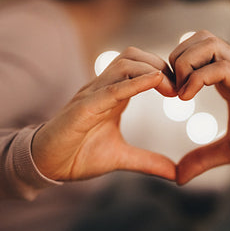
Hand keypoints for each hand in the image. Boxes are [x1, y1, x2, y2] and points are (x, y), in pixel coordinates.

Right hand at [32, 47, 176, 181]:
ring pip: (123, 65)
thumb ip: (148, 161)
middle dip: (160, 65)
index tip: (182, 91)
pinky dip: (134, 83)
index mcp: (112, 95)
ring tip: (170, 88)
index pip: (139, 67)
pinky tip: (155, 82)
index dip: (163, 72)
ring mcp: (91, 95)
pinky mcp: (82, 108)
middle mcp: (102, 89)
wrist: (47, 166)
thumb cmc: (79, 155)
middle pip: (133, 56)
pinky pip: (111, 89)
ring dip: (151, 70)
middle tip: (179, 88)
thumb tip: (176, 174)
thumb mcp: (121, 158)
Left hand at [169, 31, 229, 184]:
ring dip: (185, 63)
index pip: (197, 48)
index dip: (176, 66)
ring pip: (208, 42)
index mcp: (229, 78)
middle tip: (172, 90)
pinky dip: (196, 78)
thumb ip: (204, 157)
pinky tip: (187, 98)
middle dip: (177, 59)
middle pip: (199, 37)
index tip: (169, 93)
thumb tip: (178, 177)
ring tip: (181, 93)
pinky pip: (220, 67)